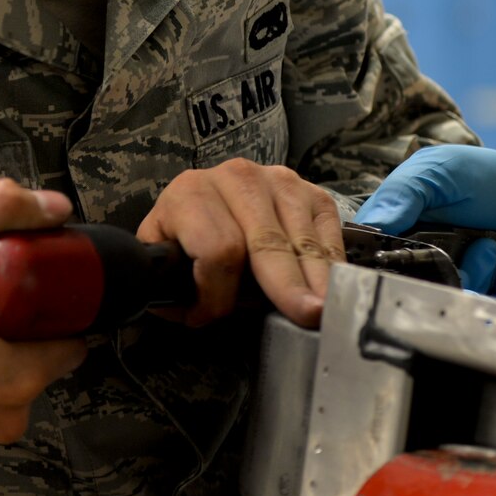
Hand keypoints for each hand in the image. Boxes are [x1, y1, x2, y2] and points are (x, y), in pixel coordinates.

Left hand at [137, 158, 344, 328]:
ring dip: (315, 281)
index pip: (217, 250)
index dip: (218, 294)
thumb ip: (170, 282)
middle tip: (305, 316)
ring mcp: (281, 181)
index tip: (212, 317)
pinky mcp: (313, 194)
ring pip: (302, 242)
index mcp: (191, 193)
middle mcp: (238, 177)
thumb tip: (195, 312)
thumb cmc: (187, 240)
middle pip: (267, 244)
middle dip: (286, 286)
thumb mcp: (164, 256)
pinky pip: (328, 236)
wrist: (209, 201)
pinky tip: (328, 290)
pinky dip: (332, 267)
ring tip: (323, 311)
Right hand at [354, 145, 495, 300]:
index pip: (380, 269)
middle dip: (451, 278)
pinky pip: (494, 307)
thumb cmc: (473, 173)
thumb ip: (402, 194)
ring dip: (482, 276)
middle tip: (471, 248)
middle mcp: (424, 266)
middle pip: (422, 297)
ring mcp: (458, 282)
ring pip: (459, 306)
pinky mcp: (490, 293)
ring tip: (492, 245)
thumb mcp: (433, 171)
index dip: (393, 275)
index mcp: (398, 239)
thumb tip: (373, 225)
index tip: (419, 263)